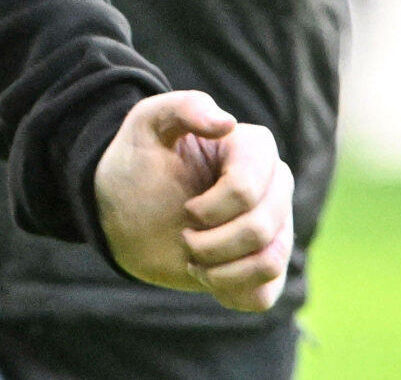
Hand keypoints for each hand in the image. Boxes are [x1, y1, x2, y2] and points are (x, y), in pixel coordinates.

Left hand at [93, 91, 293, 311]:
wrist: (125, 211)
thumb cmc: (139, 161)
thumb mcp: (147, 124)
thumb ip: (184, 107)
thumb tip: (226, 122)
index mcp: (254, 148)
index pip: (247, 190)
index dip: (210, 209)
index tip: (185, 207)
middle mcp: (275, 187)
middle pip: (261, 229)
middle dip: (210, 242)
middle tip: (184, 234)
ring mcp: (275, 228)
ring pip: (271, 262)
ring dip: (220, 269)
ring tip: (194, 258)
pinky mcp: (264, 266)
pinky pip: (265, 293)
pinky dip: (230, 290)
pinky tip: (206, 275)